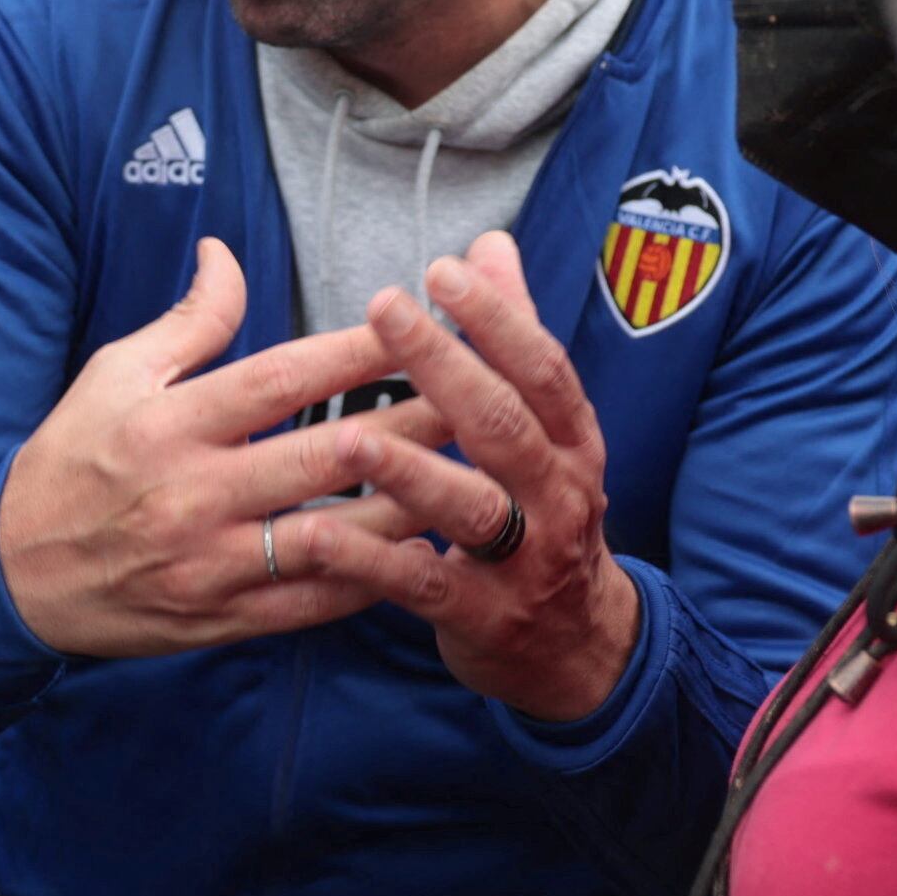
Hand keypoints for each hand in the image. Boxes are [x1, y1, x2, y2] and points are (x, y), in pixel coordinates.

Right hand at [0, 238, 456, 657]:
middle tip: (486, 397)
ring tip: (480, 477)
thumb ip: (187, 322)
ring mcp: (213, 564)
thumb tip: (227, 252)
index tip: (426, 323)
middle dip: (417, 423)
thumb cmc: (70, 459)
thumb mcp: (114, 374)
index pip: (285, 378)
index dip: (361, 350)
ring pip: (338, 537)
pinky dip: (375, 577)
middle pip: (330, 456)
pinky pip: (317, 602)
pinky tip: (427, 552)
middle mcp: (196, 493)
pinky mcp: (223, 619)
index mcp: (171, 422)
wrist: (15, 576)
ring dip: (415, 505)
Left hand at [337, 232, 642, 721]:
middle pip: (502, 425)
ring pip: (468, 507)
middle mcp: (558, 496)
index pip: (541, 369)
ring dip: (407, 470)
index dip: (498, 318)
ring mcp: (524, 561)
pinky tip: (317, 532)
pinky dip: (367, 559)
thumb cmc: (544, 515)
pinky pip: (420, 584)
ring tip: (347, 436)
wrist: (579, 649)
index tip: (443, 270)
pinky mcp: (482, 617)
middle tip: (384, 309)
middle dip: (443, 366)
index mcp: (572, 442)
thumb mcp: (548, 431)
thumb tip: (488, 245)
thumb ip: (513, 339)